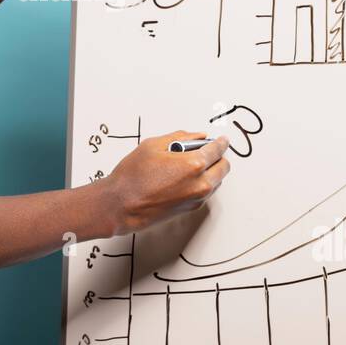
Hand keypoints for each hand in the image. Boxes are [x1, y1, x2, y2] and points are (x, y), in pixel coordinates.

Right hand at [97, 132, 231, 236]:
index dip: (221, 142)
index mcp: (193, 165)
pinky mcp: (191, 208)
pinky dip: (202, 182)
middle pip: (224, 167)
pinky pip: (207, 191)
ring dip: (211, 170)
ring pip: (217, 181)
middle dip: (218, 156)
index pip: (218, 150)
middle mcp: (200, 184)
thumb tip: (198, 136)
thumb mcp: (153, 145)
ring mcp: (197, 198)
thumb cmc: (133, 177)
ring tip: (189, 164)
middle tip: (205, 150)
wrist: (121, 205)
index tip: (221, 140)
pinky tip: (184, 177)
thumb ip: (181, 137)